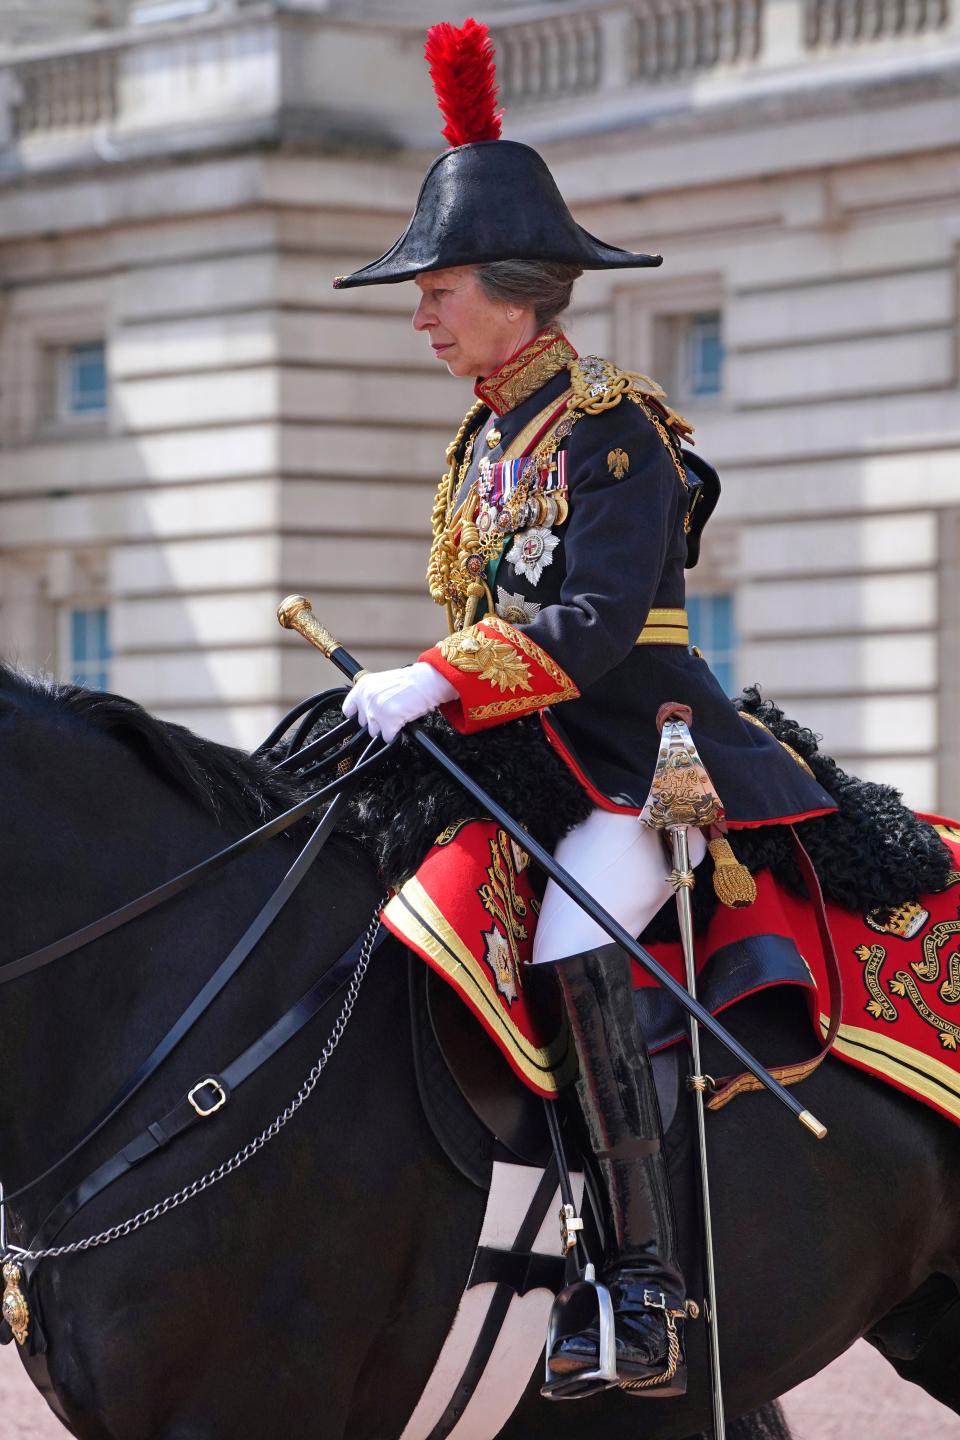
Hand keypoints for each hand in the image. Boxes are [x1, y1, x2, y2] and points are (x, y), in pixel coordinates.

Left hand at [341, 662, 456, 742]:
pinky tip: (403, 721)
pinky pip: (387, 738)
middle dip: (377, 722)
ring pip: (375, 732)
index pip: (349, 710)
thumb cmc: (411, 682)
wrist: (428, 681)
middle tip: (392, 712)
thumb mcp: (383, 684)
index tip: (367, 718)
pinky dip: (396, 734)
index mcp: (363, 686)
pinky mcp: (388, 720)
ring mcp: (376, 709)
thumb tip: (366, 713)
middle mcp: (366, 697)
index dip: (360, 716)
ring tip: (399, 715)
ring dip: (387, 728)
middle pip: (363, 724)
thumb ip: (371, 696)